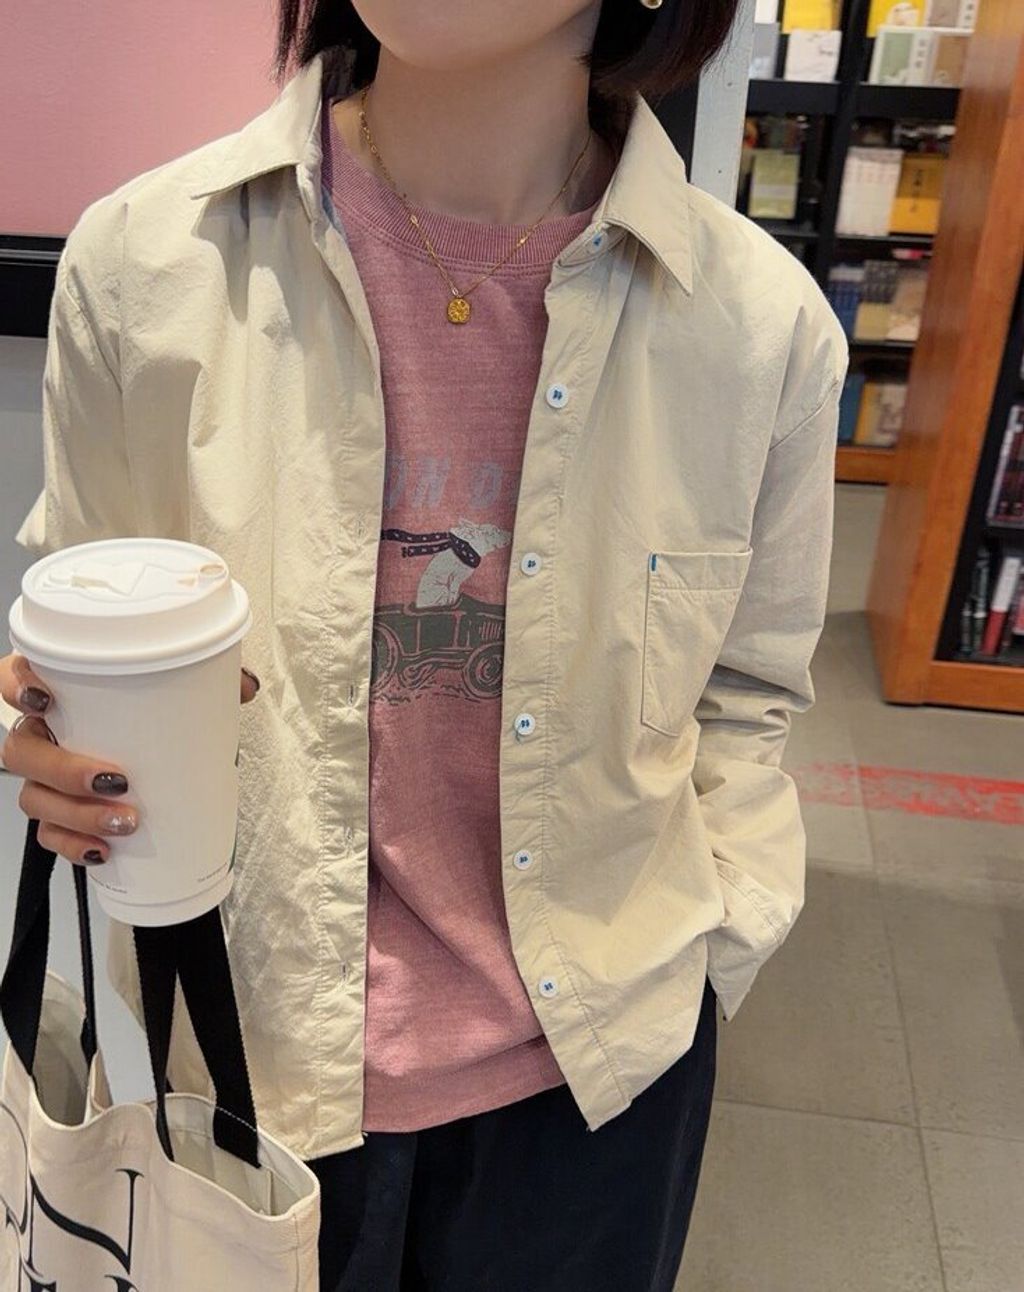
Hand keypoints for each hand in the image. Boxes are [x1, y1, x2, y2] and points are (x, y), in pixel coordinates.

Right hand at [1, 652, 259, 866]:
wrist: (155, 755)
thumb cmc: (152, 713)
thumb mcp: (177, 691)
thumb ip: (207, 683)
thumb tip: (245, 686)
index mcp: (56, 691)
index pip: (12, 677)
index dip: (18, 686)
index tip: (46, 697)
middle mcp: (39, 732)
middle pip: (22, 750)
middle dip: (64, 770)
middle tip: (115, 780)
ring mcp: (42, 776)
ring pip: (33, 798)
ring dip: (78, 814)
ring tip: (126, 822)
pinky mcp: (56, 814)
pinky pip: (50, 836)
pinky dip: (75, 846)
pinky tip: (103, 852)